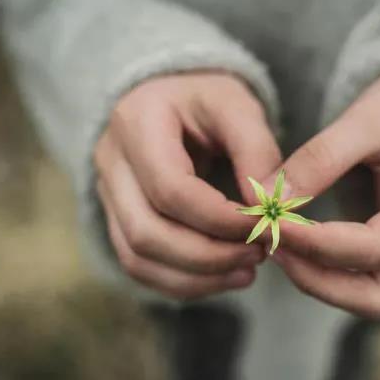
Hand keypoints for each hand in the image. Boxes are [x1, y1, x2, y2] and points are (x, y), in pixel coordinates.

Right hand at [95, 72, 280, 299]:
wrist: (172, 97)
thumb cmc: (208, 99)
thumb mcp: (238, 105)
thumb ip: (257, 151)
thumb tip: (272, 209)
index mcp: (136, 122)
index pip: (170, 189)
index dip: (220, 219)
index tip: (265, 225)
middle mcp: (110, 161)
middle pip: (147, 233)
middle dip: (209, 256)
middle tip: (259, 254)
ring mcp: (107, 194)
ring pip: (138, 258)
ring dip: (198, 277)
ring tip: (248, 271)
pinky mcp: (117, 220)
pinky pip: (140, 267)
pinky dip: (183, 282)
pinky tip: (225, 276)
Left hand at [270, 55, 379, 318]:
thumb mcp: (369, 116)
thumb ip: (321, 159)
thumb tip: (267, 200)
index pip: (374, 248)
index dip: (315, 243)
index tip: (267, 222)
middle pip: (377, 297)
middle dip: (316, 279)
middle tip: (267, 242)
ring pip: (369, 297)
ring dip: (317, 279)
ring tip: (273, 241)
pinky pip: (364, 279)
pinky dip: (326, 269)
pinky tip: (292, 242)